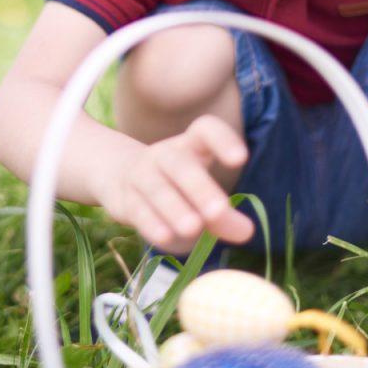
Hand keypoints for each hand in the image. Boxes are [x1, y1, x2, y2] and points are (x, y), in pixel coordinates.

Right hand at [97, 115, 253, 249]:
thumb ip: (224, 215)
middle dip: (200, 187)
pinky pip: (139, 209)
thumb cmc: (176, 187)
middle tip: (219, 211)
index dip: (223, 140)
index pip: (205, 129)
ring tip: (193, 228)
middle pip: (180, 163)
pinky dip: (152, 223)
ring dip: (175, 207)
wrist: (120, 177)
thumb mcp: (203, 196)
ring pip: (157, 188)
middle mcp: (165, 155)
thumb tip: (247, 232)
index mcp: (191, 145)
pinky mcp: (126, 199)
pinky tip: (166, 238)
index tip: (240, 160)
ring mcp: (142, 175)